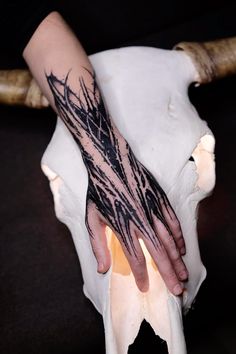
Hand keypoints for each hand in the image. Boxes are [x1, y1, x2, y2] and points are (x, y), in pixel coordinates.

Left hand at [85, 133, 187, 294]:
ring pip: (168, 240)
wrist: (110, 161)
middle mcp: (140, 220)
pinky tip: (181, 248)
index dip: (141, 275)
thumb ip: (97, 245)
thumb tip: (102, 269)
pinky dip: (178, 237)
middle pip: (158, 253)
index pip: (135, 258)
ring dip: (176, 259)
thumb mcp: (91, 218)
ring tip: (183, 274)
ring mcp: (152, 209)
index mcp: (122, 226)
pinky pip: (173, 221)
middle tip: (177, 290)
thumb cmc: (99, 190)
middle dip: (168, 274)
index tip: (145, 288)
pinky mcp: (159, 198)